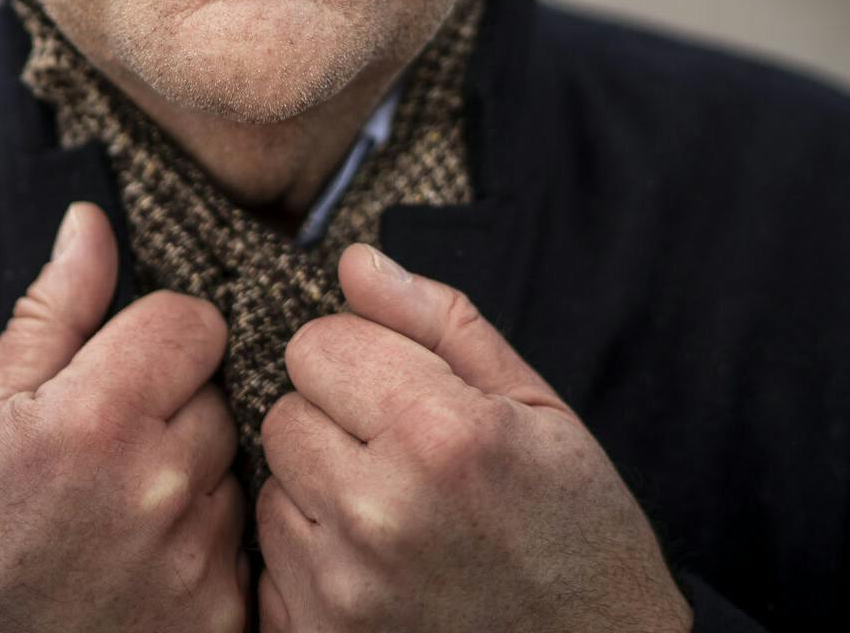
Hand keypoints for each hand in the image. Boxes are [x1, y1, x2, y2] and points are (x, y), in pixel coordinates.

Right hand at [0, 201, 247, 632]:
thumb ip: (52, 312)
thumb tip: (92, 222)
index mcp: (95, 419)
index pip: (194, 323)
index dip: (158, 335)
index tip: (124, 365)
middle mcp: (157, 489)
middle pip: (217, 395)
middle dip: (171, 406)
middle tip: (106, 452)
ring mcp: (194, 566)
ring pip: (231, 471)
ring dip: (189, 479)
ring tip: (116, 514)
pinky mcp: (216, 625)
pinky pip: (239, 546)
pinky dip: (200, 548)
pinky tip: (139, 566)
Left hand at [257, 244, 691, 631]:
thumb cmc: (577, 532)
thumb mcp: (536, 405)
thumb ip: (437, 320)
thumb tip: (354, 261)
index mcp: (440, 433)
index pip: (316, 343)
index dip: (359, 355)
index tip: (402, 388)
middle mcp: (381, 511)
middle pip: (284, 410)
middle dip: (334, 417)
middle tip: (402, 454)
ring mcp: (345, 589)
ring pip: (273, 482)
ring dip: (318, 486)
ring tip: (394, 512)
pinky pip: (271, 560)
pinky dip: (312, 553)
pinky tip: (377, 565)